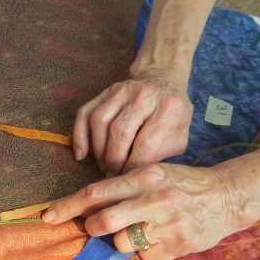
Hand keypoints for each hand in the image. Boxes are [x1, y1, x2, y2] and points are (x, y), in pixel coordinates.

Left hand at [41, 163, 247, 259]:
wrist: (228, 195)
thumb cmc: (182, 184)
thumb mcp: (153, 174)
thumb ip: (123, 188)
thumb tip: (86, 206)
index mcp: (143, 177)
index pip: (95, 193)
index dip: (68, 207)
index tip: (48, 217)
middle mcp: (152, 200)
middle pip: (103, 223)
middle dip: (93, 229)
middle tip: (98, 228)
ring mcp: (165, 225)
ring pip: (121, 244)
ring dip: (123, 240)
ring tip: (142, 229)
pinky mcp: (176, 247)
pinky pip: (144, 257)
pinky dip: (147, 251)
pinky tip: (162, 237)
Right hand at [74, 71, 192, 175]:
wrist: (162, 81)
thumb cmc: (171, 115)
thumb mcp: (179, 135)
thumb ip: (162, 154)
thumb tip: (137, 174)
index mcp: (169, 109)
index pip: (146, 144)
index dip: (133, 166)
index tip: (128, 178)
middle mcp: (145, 95)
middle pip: (120, 132)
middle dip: (113, 160)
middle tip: (113, 174)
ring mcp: (123, 91)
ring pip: (99, 121)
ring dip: (98, 150)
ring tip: (103, 164)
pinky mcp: (105, 92)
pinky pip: (85, 113)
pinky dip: (80, 135)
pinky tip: (82, 154)